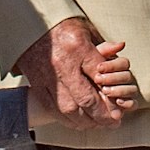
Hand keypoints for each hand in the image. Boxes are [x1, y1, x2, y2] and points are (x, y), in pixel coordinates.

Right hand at [16, 17, 130, 130]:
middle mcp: (61, 64)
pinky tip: (79, 122)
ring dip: (86, 120)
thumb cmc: (61, 26)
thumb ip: (102, 46)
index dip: (112, 95)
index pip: (99, 76)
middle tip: (114, 121)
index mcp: (77, 47)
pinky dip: (67, 119)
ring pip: (68, 108)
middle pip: (85, 97)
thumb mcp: (86, 29)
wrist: (28, 25)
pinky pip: (52, 109)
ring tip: (99, 124)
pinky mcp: (36, 84)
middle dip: (101, 114)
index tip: (121, 106)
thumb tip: (120, 48)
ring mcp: (47, 76)